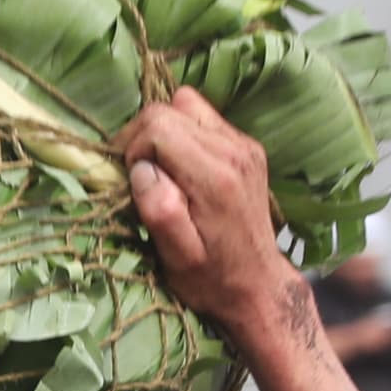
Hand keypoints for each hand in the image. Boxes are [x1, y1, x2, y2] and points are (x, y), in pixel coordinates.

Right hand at [121, 87, 299, 350]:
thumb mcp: (177, 257)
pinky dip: (184, 135)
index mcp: (215, 177)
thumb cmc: (212, 278)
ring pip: (187, 105)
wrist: (258, 285)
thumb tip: (141, 169)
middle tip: (139, 174)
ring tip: (160, 168)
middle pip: (171, 107)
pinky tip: (183, 169)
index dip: (133, 147)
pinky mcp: (247, 147)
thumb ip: (159, 209)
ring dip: (164, 131)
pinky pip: (204, 118)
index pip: (159, 124)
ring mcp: (245, 145)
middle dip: (143, 136)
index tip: (132, 180)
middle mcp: (235, 151)